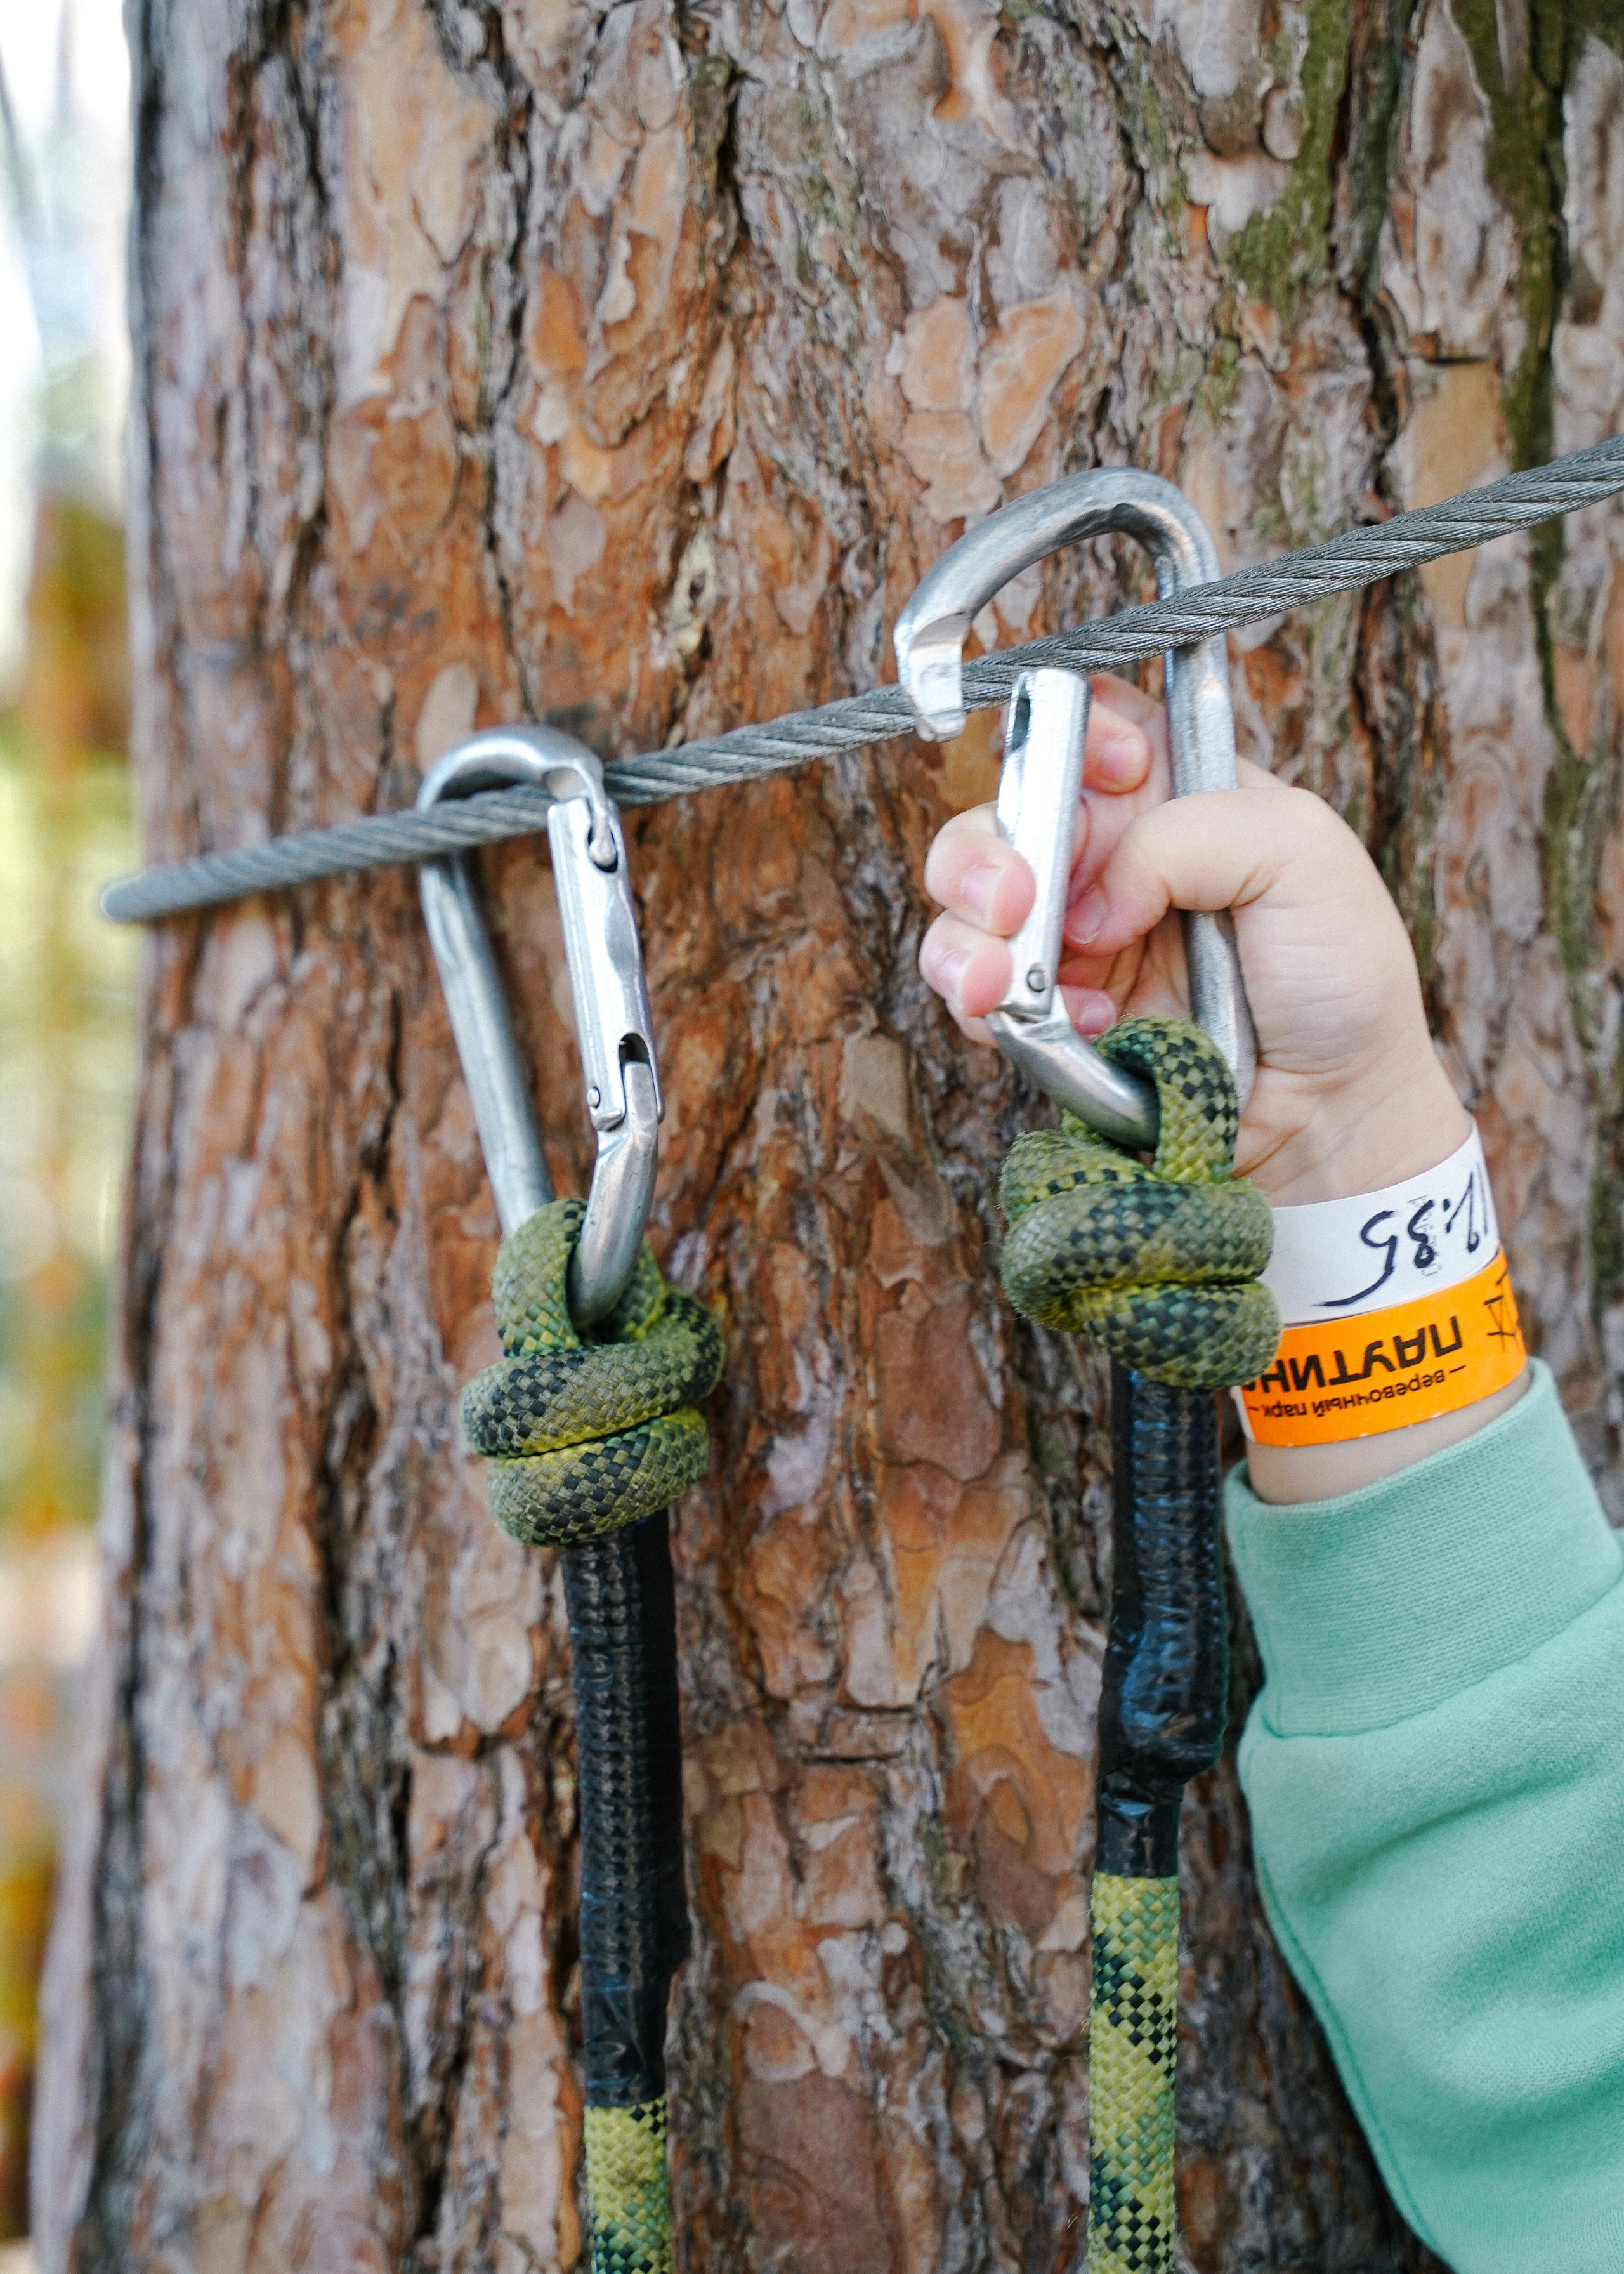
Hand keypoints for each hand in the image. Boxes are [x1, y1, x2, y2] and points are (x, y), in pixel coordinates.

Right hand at [919, 675, 1468, 1206]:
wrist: (1328, 1112)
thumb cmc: (1339, 978)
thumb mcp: (1301, 852)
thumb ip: (1190, 832)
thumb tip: (1091, 900)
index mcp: (1178, 795)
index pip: (1090, 725)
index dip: (1076, 734)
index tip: (1113, 774)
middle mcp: (1114, 858)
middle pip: (1004, 811)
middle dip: (989, 849)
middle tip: (1015, 898)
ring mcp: (1074, 937)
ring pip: (967, 905)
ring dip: (969, 934)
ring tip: (1003, 977)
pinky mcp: (1049, 1014)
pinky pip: (974, 994)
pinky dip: (993, 1007)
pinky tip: (1075, 1023)